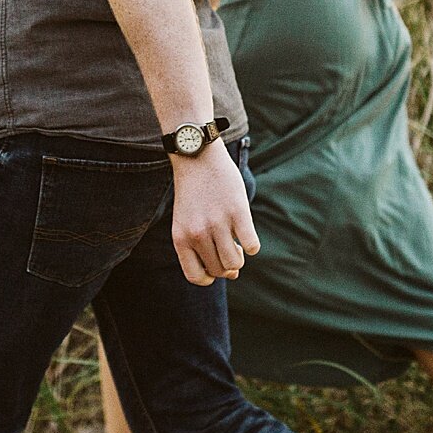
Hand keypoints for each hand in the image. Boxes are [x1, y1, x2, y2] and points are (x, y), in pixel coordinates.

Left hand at [169, 140, 259, 285]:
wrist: (197, 155)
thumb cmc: (194, 190)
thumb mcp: (187, 220)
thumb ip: (203, 248)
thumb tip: (233, 274)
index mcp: (181, 238)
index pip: (196, 277)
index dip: (210, 275)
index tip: (215, 262)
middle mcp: (197, 234)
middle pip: (219, 270)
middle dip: (227, 264)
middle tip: (228, 245)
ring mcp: (217, 223)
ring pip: (235, 262)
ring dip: (240, 256)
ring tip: (237, 240)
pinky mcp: (237, 211)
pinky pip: (252, 245)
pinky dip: (252, 244)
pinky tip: (246, 231)